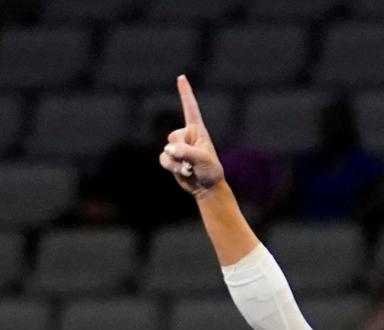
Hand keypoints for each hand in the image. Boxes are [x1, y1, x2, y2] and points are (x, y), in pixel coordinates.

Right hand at [159, 74, 223, 194]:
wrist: (207, 187)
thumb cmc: (210, 170)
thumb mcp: (202, 159)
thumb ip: (186, 152)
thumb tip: (169, 150)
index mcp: (197, 130)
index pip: (190, 108)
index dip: (185, 93)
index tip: (182, 78)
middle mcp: (186, 136)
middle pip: (174, 136)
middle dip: (182, 151)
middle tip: (194, 162)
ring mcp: (178, 147)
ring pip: (168, 149)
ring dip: (177, 162)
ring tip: (190, 169)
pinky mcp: (171, 159)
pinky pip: (163, 159)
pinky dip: (171, 167)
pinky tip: (183, 172)